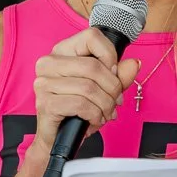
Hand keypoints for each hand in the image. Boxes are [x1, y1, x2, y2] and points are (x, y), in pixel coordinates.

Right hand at [32, 27, 140, 156]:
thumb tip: (133, 64)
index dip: (110, 56)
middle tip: (115, 102)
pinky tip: (95, 119)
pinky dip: (95, 115)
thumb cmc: (78, 111)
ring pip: (89, 87)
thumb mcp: (103, 89)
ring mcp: (44, 83)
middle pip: (93, 66)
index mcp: (62, 52)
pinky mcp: (45, 103)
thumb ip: (119, 75)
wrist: (58, 139)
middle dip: (112, 88)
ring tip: (106, 113)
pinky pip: (81, 105)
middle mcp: (48, 63)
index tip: (114, 75)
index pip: (92, 37)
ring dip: (105, 105)